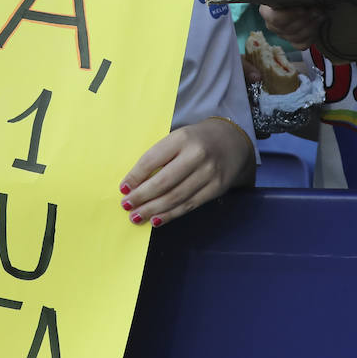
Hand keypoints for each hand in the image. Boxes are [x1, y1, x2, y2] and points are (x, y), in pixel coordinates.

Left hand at [117, 117, 254, 226]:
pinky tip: (156, 219)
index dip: (135, 177)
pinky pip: (189, 205)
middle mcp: (197, 155)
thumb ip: (160, 156)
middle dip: (141, 197)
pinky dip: (170, 214)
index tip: (123, 189)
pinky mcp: (217, 188)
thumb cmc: (196, 140)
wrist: (233, 141)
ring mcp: (209, 173)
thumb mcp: (178, 138)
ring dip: (153, 210)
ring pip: (175, 197)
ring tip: (137, 215)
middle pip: (163, 182)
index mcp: (182, 138)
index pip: (152, 160)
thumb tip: (135, 183)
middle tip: (126, 206)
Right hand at [258, 0, 322, 48]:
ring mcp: (284, 35)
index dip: (289, 16)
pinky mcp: (295, 41)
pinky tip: (318, 24)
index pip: (274, 19)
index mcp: (266, 11)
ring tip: (320, 14)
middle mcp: (272, 25)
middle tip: (317, 9)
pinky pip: (302, 45)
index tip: (303, 9)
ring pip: (296, 37)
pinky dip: (311, 36)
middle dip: (304, 20)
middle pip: (287, 30)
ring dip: (311, 26)